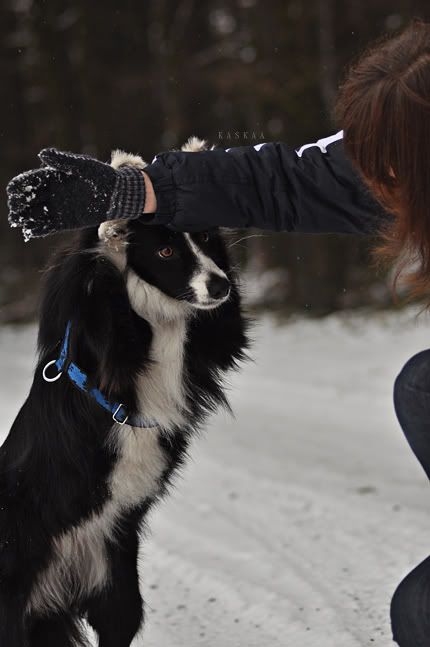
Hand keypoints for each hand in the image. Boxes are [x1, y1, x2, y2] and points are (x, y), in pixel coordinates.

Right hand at [7, 149, 145, 239]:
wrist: (119, 196)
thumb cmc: (104, 177)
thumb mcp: (84, 166)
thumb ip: (64, 161)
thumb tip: (42, 154)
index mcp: (54, 177)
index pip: (30, 180)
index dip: (20, 185)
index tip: (12, 190)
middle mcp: (52, 193)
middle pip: (29, 199)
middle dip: (18, 203)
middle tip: (13, 209)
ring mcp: (58, 208)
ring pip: (35, 214)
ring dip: (24, 218)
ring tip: (17, 221)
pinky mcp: (65, 223)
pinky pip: (47, 227)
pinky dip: (38, 230)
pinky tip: (30, 232)